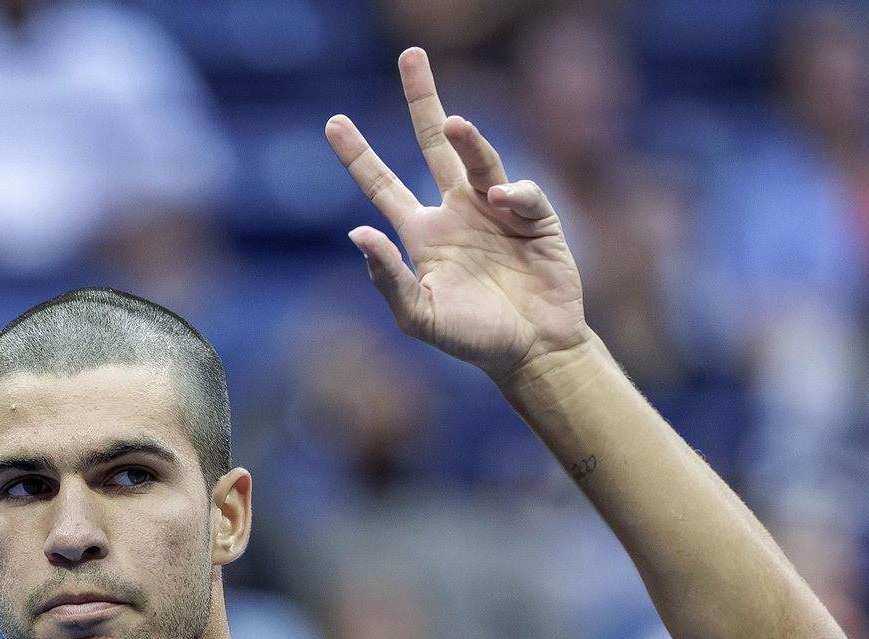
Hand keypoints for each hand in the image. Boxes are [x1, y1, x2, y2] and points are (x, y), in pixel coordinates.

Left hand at [327, 48, 592, 383]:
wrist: (532, 352)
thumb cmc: (473, 339)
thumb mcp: (420, 316)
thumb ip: (387, 277)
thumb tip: (356, 231)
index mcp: (422, 233)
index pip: (382, 184)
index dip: (358, 154)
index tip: (332, 121)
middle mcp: (456, 211)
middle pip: (433, 144)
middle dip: (423, 99)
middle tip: (410, 55)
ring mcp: (497, 209)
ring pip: (479, 157)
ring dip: (467, 138)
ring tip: (453, 125)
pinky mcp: (536, 217)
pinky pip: (522, 191)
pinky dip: (513, 191)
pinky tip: (502, 203)